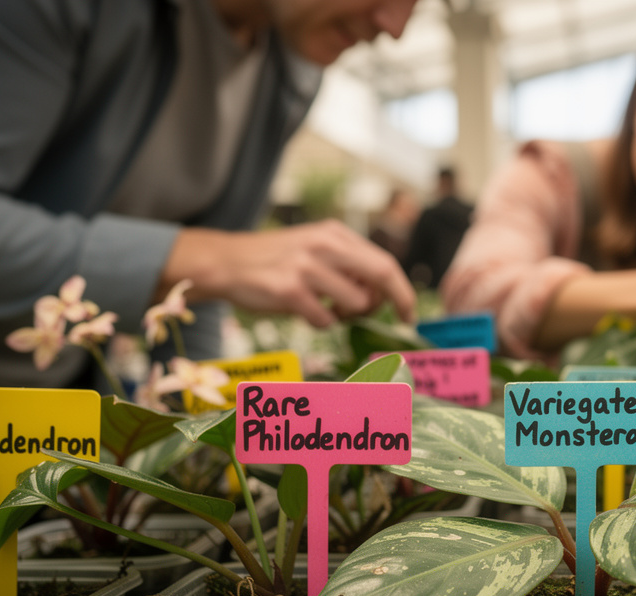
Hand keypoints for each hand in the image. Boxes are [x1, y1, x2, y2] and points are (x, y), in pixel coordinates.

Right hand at [161, 220, 415, 325]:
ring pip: (356, 303)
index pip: (384, 262)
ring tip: (328, 309)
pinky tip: (304, 312)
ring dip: (347, 315)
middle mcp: (324, 245)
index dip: (403, 290)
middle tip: (397, 319)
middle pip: (381, 276)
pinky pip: (325, 320)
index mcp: (334, 234)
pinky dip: (321, 322)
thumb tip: (383, 294)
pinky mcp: (288, 290)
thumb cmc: (275, 261)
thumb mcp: (314, 248)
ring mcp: (306, 267)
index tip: (410, 312)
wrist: (225, 262)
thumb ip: (348, 263)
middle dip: (395, 302)